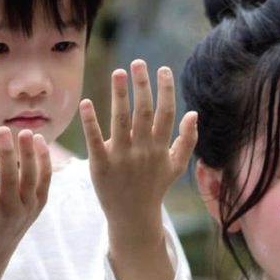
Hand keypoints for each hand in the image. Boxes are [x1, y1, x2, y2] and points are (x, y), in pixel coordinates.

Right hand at [0, 127, 50, 259]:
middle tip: (3, 129)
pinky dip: (44, 161)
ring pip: (32, 178)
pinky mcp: (39, 204)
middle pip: (12, 180)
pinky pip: (45, 180)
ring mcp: (28, 208)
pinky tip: (40, 141)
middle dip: (8, 154)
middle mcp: (11, 212)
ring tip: (26, 132)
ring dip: (30, 154)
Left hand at [80, 60, 197, 241]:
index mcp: (161, 149)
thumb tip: (193, 113)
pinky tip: (86, 102)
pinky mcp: (101, 166)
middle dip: (142, 86)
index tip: (162, 69)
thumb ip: (187, 140)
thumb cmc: (154, 187)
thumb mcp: (176, 166)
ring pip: (121, 122)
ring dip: (119, 96)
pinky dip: (91, 122)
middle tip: (138, 62)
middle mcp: (143, 151)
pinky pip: (95, 140)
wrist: (134, 217)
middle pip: (144, 113)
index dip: (165, 90)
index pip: (166, 114)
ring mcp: (122, 158)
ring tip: (118, 72)